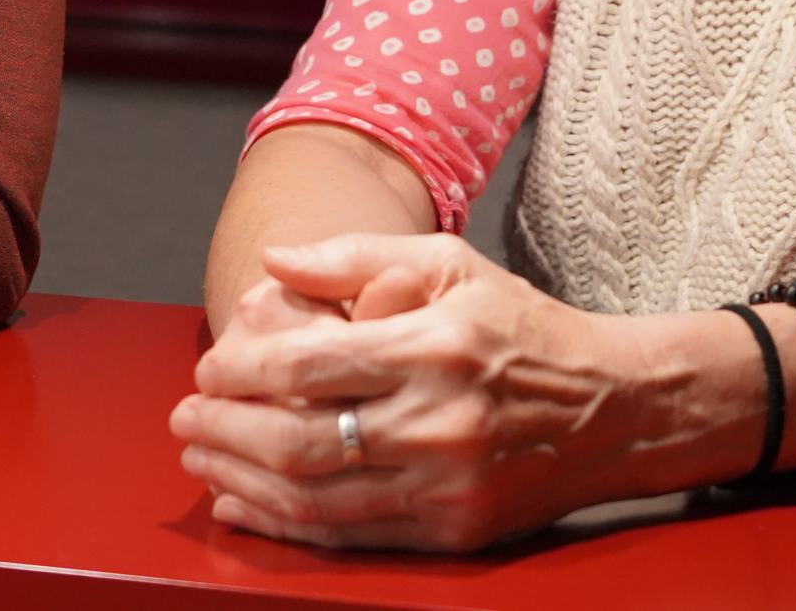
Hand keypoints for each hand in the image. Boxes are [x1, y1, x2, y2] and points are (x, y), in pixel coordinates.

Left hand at [173, 234, 637, 551]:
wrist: (612, 410)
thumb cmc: (519, 328)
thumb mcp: (451, 264)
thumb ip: (357, 258)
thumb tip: (274, 259)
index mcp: (434, 347)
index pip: (307, 367)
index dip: (240, 371)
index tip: (209, 365)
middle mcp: (439, 422)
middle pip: (298, 441)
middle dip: (223, 430)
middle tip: (183, 417)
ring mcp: (446, 486)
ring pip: (314, 498)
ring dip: (240, 480)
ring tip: (201, 456)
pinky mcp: (453, 533)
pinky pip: (348, 536)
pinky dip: (283, 524)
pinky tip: (245, 502)